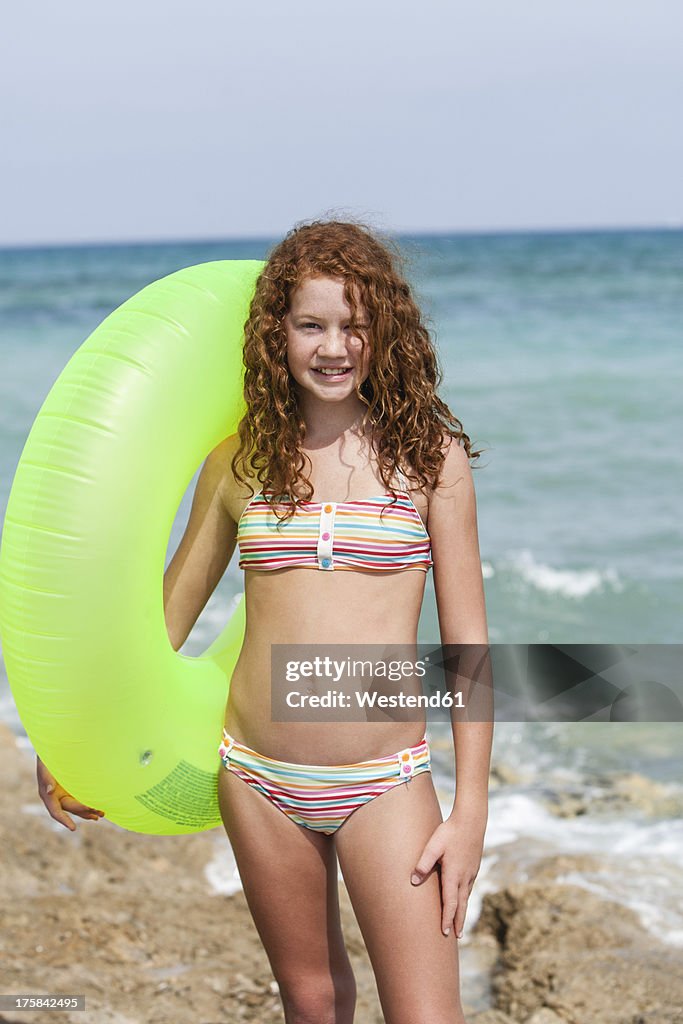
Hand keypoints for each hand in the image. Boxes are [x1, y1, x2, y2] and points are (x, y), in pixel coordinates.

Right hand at [36, 756, 104, 830]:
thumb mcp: (45, 767)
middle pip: (71, 809)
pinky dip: (88, 804)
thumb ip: (47, 779)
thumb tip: (49, 792)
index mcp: (47, 796)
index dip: (64, 820)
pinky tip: (98, 807)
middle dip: (84, 812)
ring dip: (89, 811)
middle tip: (98, 813)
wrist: (54, 748)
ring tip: (102, 813)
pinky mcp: (71, 790)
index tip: (73, 828)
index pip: (56, 812)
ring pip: (77, 806)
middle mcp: (56, 798)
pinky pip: (80, 799)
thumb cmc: (48, 758)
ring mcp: (64, 794)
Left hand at [410, 807, 485, 937]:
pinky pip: (469, 887)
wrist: (472, 820)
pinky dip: (465, 898)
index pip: (450, 903)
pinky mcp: (474, 867)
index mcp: (453, 875)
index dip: (447, 918)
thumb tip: (414, 881)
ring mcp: (471, 872)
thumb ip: (423, 863)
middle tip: (456, 937)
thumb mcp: (433, 846)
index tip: (445, 933)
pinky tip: (462, 899)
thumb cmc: (450, 832)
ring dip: (462, 911)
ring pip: (466, 897)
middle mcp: (464, 877)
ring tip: (459, 923)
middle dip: (458, 922)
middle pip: (461, 905)